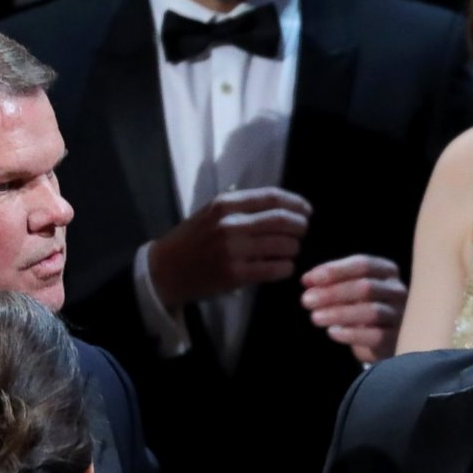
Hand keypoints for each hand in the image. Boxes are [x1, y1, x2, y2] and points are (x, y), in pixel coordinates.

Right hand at [149, 186, 312, 306]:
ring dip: (294, 248)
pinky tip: (284, 267)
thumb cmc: (191, 240)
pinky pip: (275, 268)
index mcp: (225, 204)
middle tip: (303, 231)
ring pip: (283, 245)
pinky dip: (286, 267)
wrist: (165, 271)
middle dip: (300, 226)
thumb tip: (279, 205)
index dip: (296, 203)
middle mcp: (231, 224)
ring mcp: (234, 250)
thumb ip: (240, 206)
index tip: (307, 210)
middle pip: (283, 221)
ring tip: (292, 250)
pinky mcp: (236, 274)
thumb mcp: (210, 213)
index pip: (272, 197)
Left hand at [301, 254, 407, 363]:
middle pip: (366, 287)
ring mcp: (400, 316)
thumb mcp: (350, 289)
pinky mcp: (396, 339)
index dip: (334, 271)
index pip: (362, 264)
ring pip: (371, 311)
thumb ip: (331, 282)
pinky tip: (332, 332)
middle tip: (306, 300)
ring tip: (315, 317)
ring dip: (339, 313)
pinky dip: (351, 334)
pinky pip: (375, 336)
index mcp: (386, 272)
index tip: (308, 280)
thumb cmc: (363, 306)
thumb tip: (307, 280)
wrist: (385, 338)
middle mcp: (397, 291)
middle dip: (332, 293)